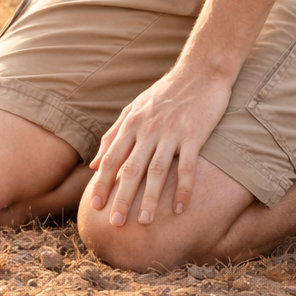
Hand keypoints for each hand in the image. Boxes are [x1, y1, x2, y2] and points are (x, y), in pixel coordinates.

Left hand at [88, 68, 232, 226]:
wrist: (200, 71)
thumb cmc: (165, 93)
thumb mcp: (134, 109)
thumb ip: (113, 136)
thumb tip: (94, 165)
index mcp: (131, 124)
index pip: (112, 158)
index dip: (102, 183)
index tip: (94, 206)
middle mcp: (148, 130)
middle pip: (131, 169)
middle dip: (121, 197)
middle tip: (115, 223)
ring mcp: (171, 133)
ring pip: (157, 171)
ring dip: (150, 199)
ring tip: (144, 222)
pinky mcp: (194, 135)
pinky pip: (188, 167)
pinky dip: (184, 189)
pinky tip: (181, 209)